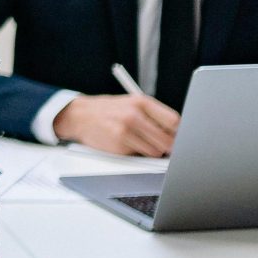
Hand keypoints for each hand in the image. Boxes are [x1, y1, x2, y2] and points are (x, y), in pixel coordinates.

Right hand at [55, 92, 179, 156]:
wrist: (79, 116)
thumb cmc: (109, 110)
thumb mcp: (131, 104)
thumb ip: (153, 115)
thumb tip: (176, 133)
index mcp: (141, 102)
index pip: (173, 120)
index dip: (178, 132)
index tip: (178, 136)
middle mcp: (134, 115)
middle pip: (168, 139)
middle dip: (168, 146)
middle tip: (163, 145)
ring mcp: (126, 131)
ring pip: (155, 151)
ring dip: (152, 151)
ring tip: (140, 141)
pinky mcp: (119, 146)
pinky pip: (139, 155)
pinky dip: (136, 153)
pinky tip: (125, 143)